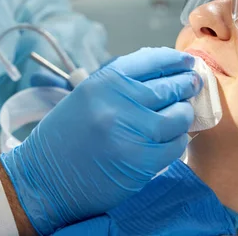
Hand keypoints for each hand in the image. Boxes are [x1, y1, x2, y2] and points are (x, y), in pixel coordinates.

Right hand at [0, 47, 199, 234]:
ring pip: (177, 117)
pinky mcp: (141, 161)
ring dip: (184, 116)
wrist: (44, 178)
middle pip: (168, 86)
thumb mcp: (86, 97)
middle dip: (186, 85)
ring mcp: (131, 131)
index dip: (174, 59)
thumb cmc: (64, 138)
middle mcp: (118, 102)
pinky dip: (177, 141)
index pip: (150, 60)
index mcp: (103, 81)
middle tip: (194, 85)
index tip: (186, 62)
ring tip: (182, 115)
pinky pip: (174, 145)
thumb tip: (161, 73)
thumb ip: (120, 85)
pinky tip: (172, 139)